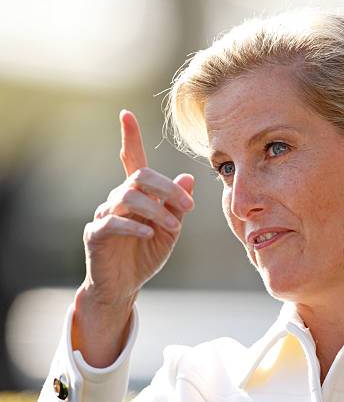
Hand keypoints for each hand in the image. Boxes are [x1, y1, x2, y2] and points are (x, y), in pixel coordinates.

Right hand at [80, 109, 195, 306]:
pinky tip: (148, 234)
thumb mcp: (169, 230)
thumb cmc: (145, 255)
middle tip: (188, 206)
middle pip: (140, 177)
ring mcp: (105, 214)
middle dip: (167, 187)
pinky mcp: (96, 234)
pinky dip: (134, 226)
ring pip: (129, 197)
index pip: (132, 162)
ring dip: (157, 210)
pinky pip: (113, 222)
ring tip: (174, 227)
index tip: (126, 114)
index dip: (129, 139)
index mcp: (137, 196)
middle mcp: (118, 199)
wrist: (125, 286)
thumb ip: (176, 206)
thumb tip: (188, 177)